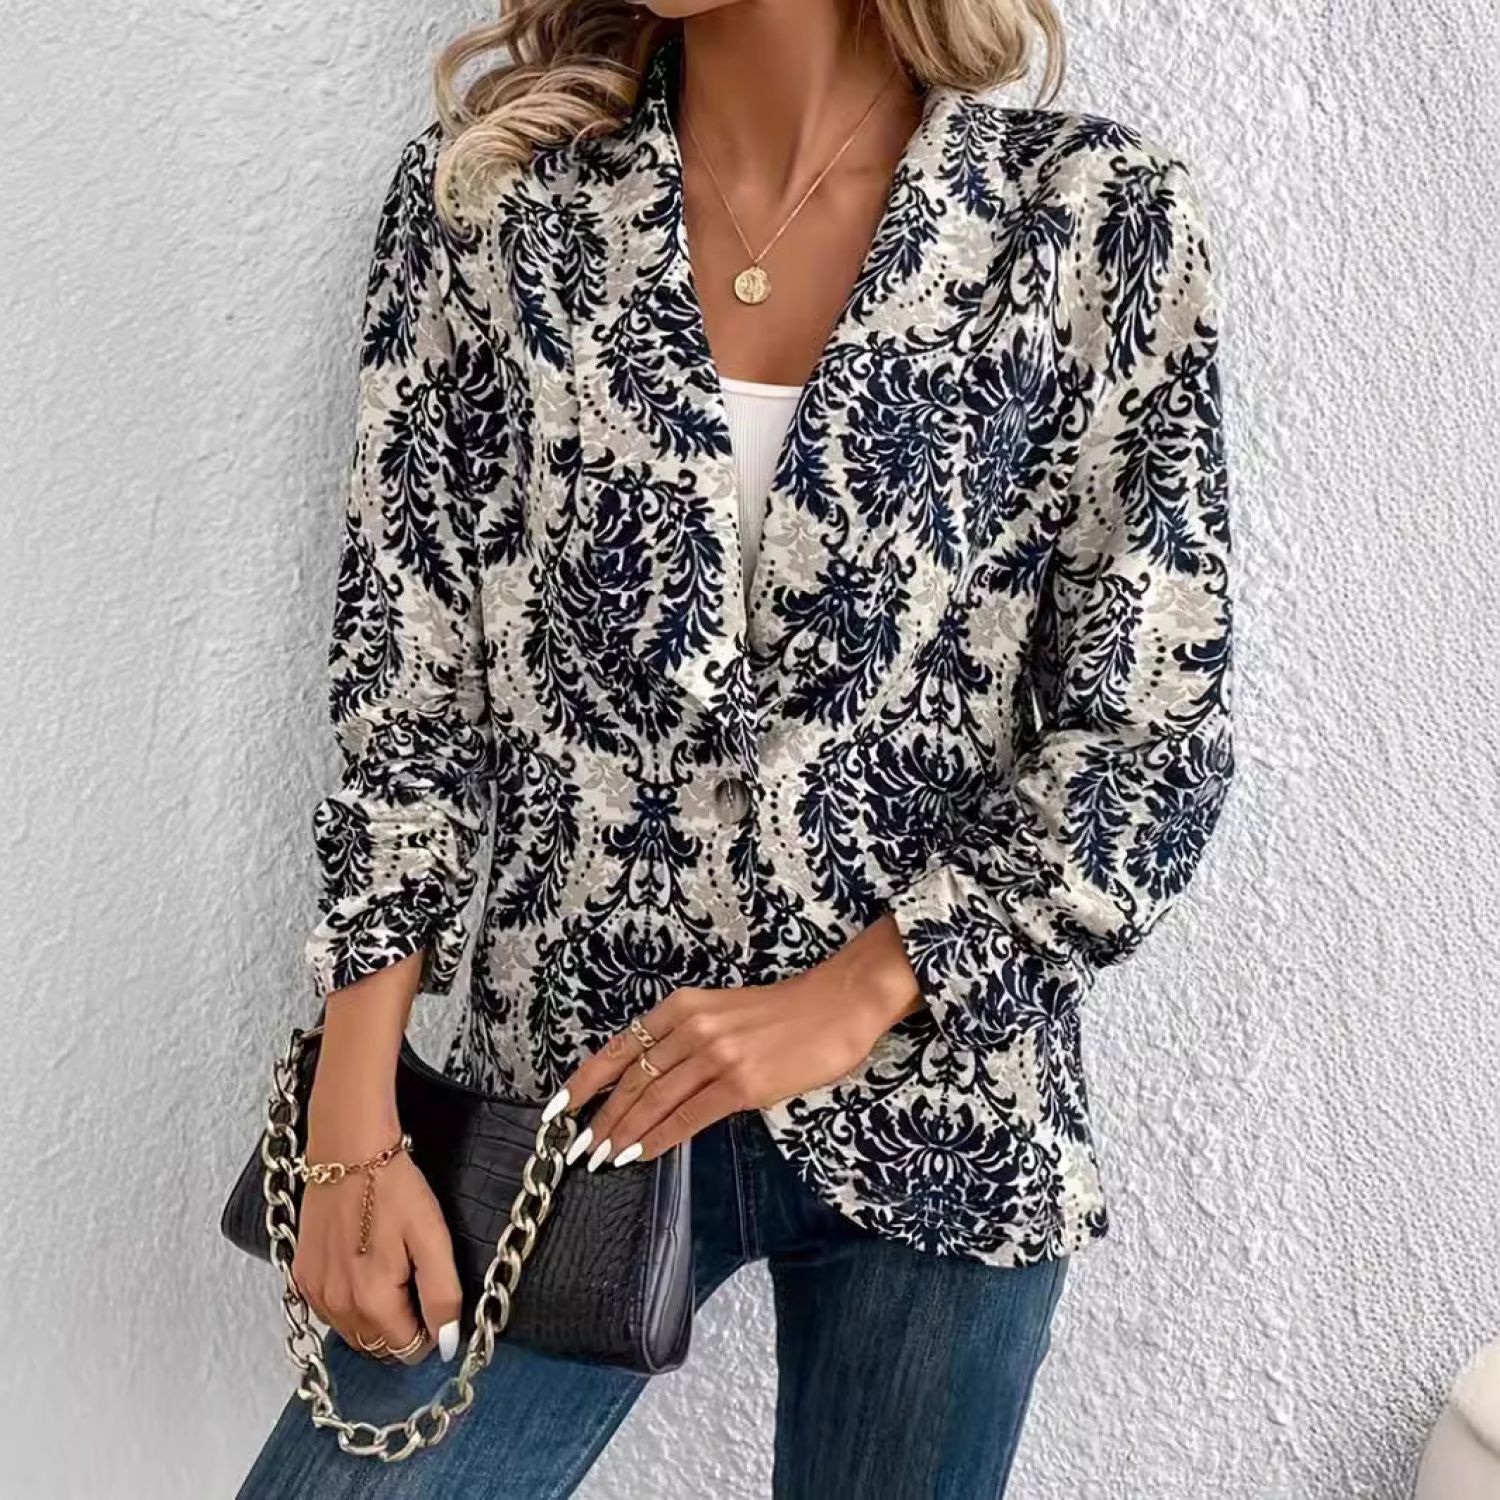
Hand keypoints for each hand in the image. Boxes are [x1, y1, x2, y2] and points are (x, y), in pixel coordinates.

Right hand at [290, 1063, 462, 1365]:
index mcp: (372, 1302)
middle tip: (414, 1278)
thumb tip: (447, 1344)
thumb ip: (442, 1295)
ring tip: (390, 1268)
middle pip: (378, 1345)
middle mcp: (336, 1306)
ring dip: (375, 1317)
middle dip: (402, 1325)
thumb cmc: (393, 1187)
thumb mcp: (433, 1238)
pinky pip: (331, 1310)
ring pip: (353, 1332)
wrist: (348, 1150)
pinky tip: (363, 1265)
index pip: (407, 1349)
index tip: (434, 1296)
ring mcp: (314, 1292)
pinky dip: (350, 1301)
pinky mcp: (301, 1275)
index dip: (429, 1329)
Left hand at [554, 914, 922, 1169]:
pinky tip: (642, 1155)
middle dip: (600, 1118)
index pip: (619, 1047)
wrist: (837, 1005)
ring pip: (654, 1101)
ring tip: (601, 1158)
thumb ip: (688, 1038)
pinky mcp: (741, 1084)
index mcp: (684, 1006)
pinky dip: (660, 1138)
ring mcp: (716, 1056)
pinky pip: (689, 1117)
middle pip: (632, 1080)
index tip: (559, 1108)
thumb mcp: (724, 1012)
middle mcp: (693, 1028)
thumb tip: (655, 1081)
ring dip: (623, 1134)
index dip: (585, 1082)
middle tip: (577, 1148)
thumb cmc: (785, 1011)